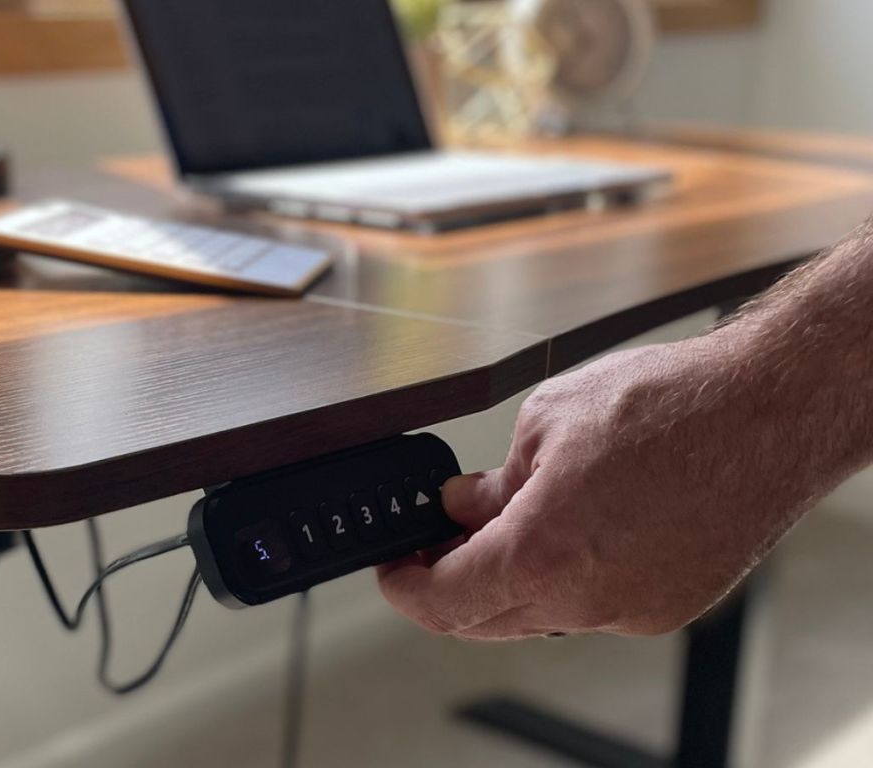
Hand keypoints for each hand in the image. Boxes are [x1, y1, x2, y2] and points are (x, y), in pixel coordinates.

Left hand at [378, 337, 806, 639]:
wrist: (770, 411)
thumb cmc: (669, 403)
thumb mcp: (547, 421)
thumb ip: (493, 482)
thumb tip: (462, 507)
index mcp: (544, 552)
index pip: (445, 600)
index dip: (406, 587)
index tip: (394, 570)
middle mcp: (588, 599)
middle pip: (485, 619)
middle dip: (449, 586)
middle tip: (435, 546)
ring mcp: (633, 610)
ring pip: (539, 615)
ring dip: (505, 582)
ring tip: (500, 526)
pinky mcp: (668, 605)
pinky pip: (590, 607)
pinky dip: (561, 580)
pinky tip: (565, 533)